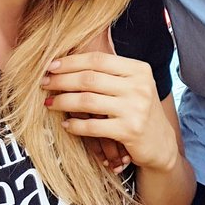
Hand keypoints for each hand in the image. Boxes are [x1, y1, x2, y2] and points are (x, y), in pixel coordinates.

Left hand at [43, 50, 178, 174]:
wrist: (160, 144)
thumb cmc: (139, 111)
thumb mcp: (132, 86)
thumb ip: (109, 74)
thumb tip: (67, 63)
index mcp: (139, 69)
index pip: (98, 60)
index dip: (71, 61)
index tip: (51, 66)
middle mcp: (139, 86)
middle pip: (89, 78)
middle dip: (61, 80)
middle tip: (44, 83)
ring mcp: (136, 109)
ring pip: (88, 101)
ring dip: (63, 101)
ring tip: (50, 103)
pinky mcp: (130, 131)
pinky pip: (93, 126)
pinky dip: (75, 125)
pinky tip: (66, 124)